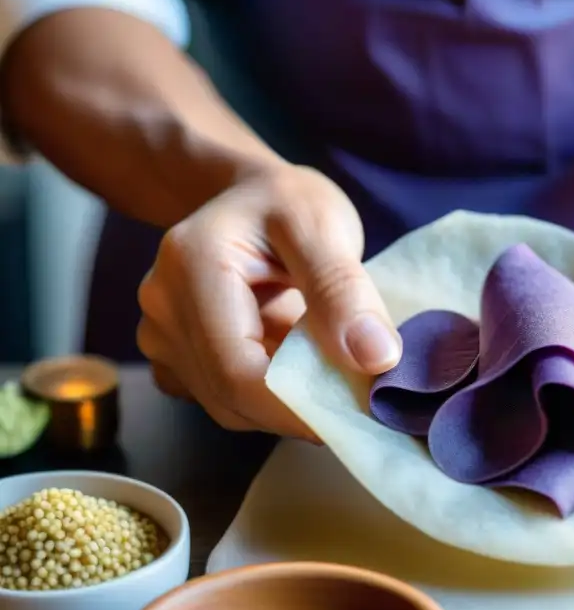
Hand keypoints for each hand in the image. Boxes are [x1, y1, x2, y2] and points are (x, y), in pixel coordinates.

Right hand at [136, 165, 400, 438]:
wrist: (247, 196)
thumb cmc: (286, 203)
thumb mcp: (324, 227)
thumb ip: (345, 291)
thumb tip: (376, 359)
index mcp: (192, 267)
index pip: (237, 371)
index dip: (298, 406)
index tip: (358, 412)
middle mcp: (162, 308)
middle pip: (229, 396)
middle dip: (299, 409)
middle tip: (360, 398)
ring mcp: (161, 336)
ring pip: (228, 406)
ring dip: (286, 404)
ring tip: (334, 371)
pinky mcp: (174, 358)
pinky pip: (223, 399)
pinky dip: (269, 398)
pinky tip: (299, 365)